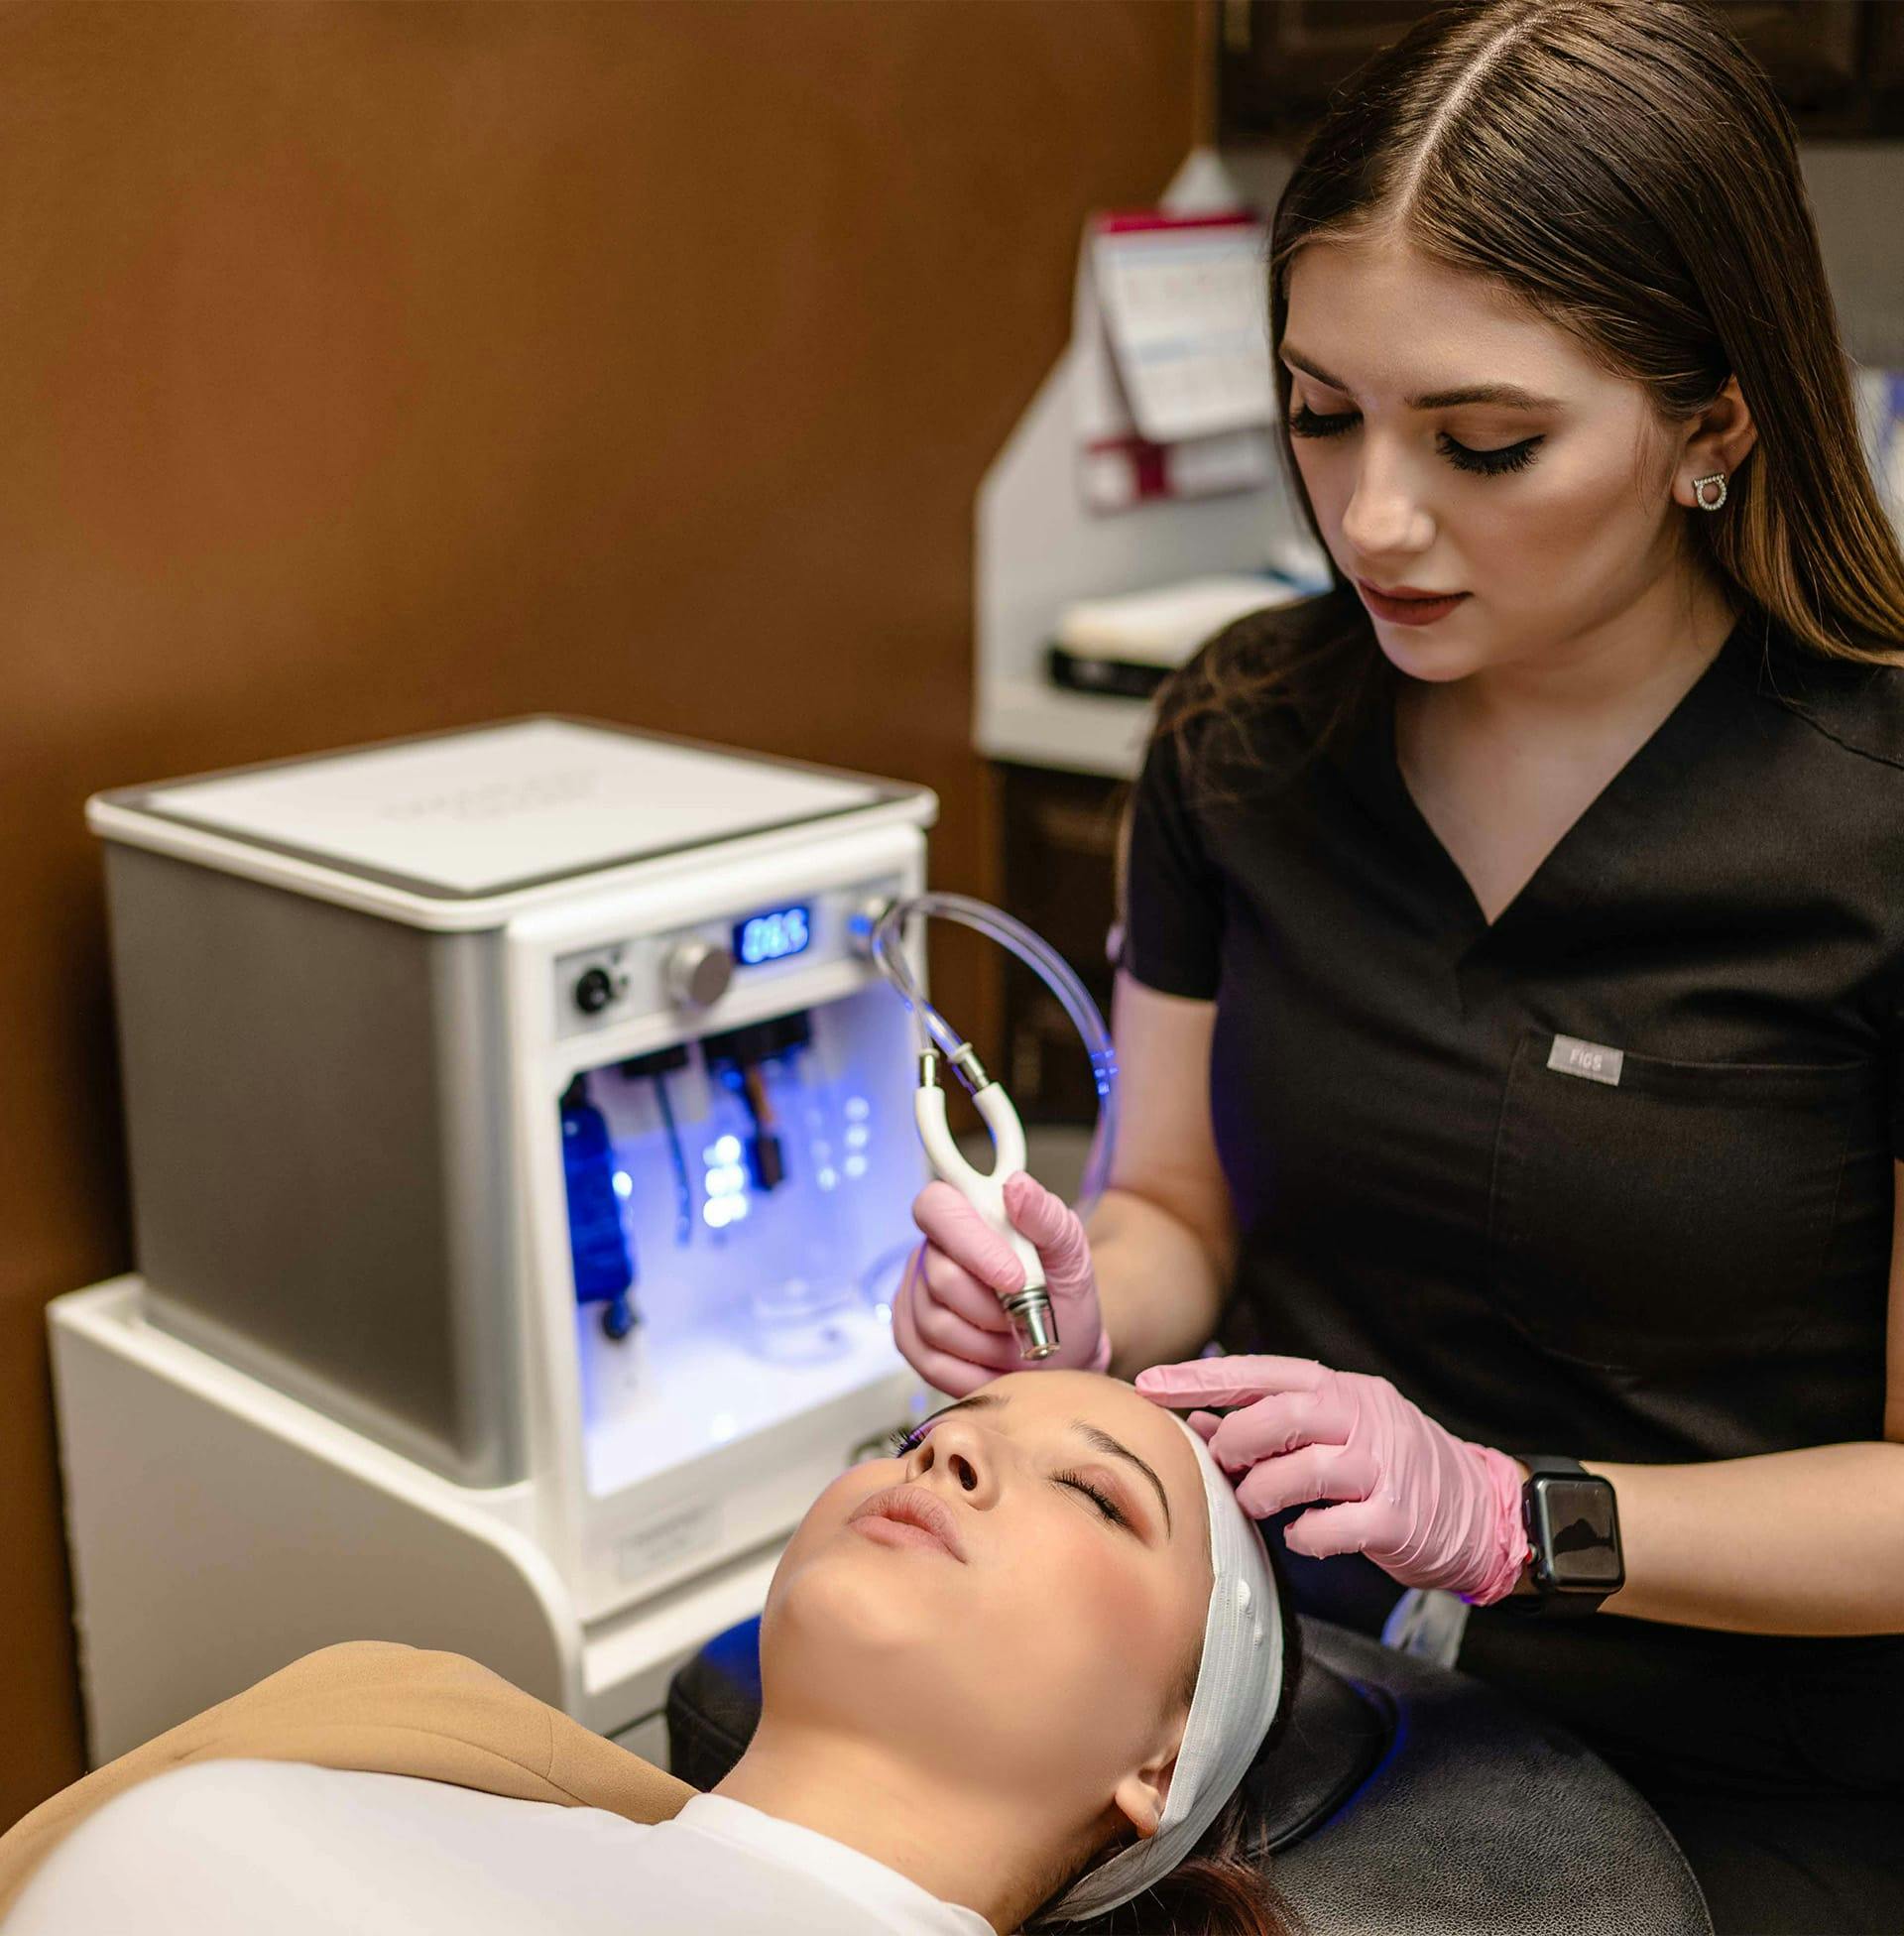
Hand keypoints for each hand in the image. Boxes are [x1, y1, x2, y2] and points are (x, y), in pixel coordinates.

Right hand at [892, 1173, 1112, 1396]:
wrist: (1063, 1348)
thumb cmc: (1062, 1291)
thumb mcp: (1070, 1250)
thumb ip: (1046, 1216)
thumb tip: (1016, 1186)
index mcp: (965, 1214)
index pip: (937, 1207)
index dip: (972, 1245)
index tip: (1015, 1279)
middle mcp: (931, 1251)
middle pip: (942, 1279)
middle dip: (995, 1309)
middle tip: (1027, 1316)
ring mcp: (913, 1296)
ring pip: (937, 1325)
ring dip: (990, 1344)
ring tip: (1015, 1338)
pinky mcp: (909, 1339)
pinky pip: (931, 1363)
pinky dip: (975, 1371)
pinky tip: (998, 1364)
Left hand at [1135, 1355, 1528, 1604]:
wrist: (1478, 1508)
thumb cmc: (1388, 1466)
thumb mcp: (1335, 1430)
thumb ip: (1271, 1425)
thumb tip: (1197, 1424)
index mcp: (1342, 1389)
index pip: (1262, 1372)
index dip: (1202, 1378)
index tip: (1150, 1386)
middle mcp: (1364, 1419)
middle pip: (1282, 1414)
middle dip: (1236, 1441)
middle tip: (1223, 1465)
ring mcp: (1383, 1468)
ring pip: (1306, 1469)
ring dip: (1263, 1491)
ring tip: (1255, 1503)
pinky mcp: (1398, 1519)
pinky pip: (1336, 1527)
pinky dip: (1306, 1535)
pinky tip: (1303, 1535)